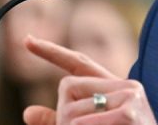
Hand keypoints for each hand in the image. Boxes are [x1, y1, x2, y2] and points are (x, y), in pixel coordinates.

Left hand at [22, 35, 156, 124]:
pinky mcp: (129, 111)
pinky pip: (83, 122)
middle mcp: (126, 86)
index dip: (51, 52)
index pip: (79, 63)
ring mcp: (130, 96)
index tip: (27, 40)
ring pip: (71, 110)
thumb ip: (60, 121)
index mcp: (117, 89)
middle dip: (63, 116)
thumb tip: (28, 112)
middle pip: (67, 87)